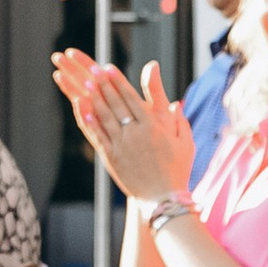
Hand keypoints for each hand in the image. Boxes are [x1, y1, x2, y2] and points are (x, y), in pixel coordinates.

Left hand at [52, 51, 192, 204]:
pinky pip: (98, 136)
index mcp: (153, 127)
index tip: (108, 68)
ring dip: (94, 98)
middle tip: (92, 69)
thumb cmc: (177, 169)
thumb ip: (178, 120)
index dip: (118, 82)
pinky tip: (82, 108)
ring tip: (83, 82)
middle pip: (116, 104)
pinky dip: (90, 121)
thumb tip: (175, 103)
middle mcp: (135, 133)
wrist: (162, 198)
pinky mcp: (111, 158)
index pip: (132, 98)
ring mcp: (121, 145)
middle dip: (103, 84)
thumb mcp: (185, 141)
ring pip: (105, 117)